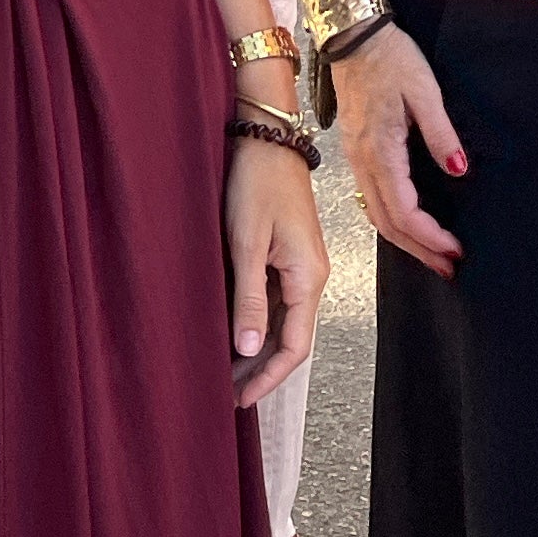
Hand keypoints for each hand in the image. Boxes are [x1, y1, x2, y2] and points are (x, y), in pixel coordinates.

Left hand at [222, 133, 325, 408]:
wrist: (266, 136)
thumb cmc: (256, 182)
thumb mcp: (247, 242)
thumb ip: (249, 297)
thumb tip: (250, 349)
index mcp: (308, 276)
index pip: (295, 346)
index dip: (268, 378)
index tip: (240, 400)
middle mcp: (312, 276)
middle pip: (291, 339)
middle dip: (261, 371)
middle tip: (226, 394)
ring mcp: (302, 265)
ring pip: (283, 322)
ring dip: (257, 349)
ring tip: (225, 371)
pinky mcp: (289, 254)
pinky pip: (277, 300)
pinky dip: (257, 323)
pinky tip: (234, 332)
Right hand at [327, 23, 466, 279]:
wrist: (353, 36)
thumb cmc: (391, 58)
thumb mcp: (425, 90)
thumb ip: (441, 134)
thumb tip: (458, 171)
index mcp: (380, 150)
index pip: (403, 210)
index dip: (429, 236)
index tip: (455, 249)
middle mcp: (363, 162)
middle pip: (387, 224)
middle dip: (419, 250)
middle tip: (448, 266)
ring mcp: (355, 159)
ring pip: (376, 215)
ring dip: (405, 240)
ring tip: (433, 254)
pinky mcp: (356, 152)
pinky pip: (370, 198)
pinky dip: (391, 220)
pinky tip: (408, 224)